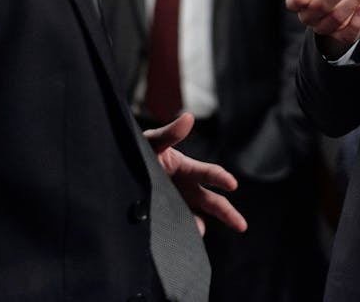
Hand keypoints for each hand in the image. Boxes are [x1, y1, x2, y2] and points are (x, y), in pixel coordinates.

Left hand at [144, 113, 247, 234]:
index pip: (210, 174)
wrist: (118, 174)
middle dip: (228, 213)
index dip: (221, 178)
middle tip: (241, 225)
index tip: (232, 184)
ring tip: (197, 234)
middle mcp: (188, 190)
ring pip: (198, 219)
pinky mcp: (166, 220)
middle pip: (213, 202)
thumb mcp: (152, 142)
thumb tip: (188, 117)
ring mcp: (179, 206)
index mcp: (188, 169)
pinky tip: (178, 241)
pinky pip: (179, 230)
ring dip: (199, 227)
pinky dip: (182, 236)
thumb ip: (169, 133)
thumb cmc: (139, 153)